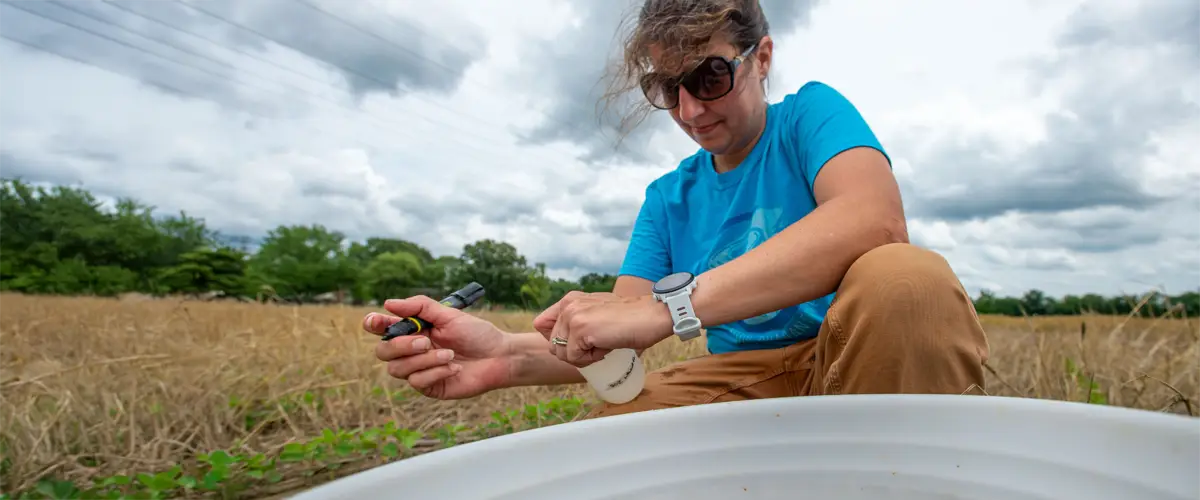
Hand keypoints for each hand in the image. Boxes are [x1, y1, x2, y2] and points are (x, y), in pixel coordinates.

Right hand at [364, 296, 511, 399]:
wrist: (498, 356)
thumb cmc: (476, 333)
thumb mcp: (449, 315)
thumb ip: (419, 307)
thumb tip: (388, 303)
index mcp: (414, 330)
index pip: (383, 328)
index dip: (374, 324)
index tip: (376, 321)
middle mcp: (411, 350)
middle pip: (383, 352)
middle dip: (400, 346)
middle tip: (425, 341)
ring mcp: (419, 370)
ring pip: (398, 369)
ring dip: (424, 360)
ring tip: (449, 354)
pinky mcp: (429, 386)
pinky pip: (417, 381)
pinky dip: (436, 372)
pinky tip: (454, 368)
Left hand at [532, 291, 673, 367]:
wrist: (653, 315)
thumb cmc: (631, 319)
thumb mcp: (597, 313)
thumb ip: (579, 320)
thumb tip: (560, 346)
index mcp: (570, 299)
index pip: (541, 324)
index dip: (557, 341)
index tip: (579, 342)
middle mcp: (568, 304)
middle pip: (552, 344)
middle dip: (573, 353)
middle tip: (598, 344)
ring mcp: (573, 315)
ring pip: (562, 353)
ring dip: (583, 357)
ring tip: (604, 343)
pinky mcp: (581, 329)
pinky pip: (574, 358)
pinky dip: (592, 359)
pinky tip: (607, 346)